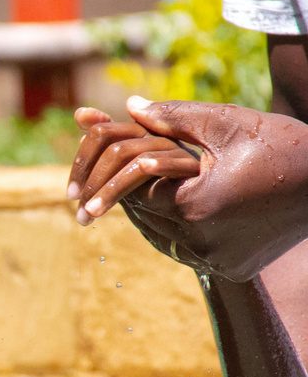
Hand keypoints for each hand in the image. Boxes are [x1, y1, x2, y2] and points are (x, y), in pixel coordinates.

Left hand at [70, 97, 307, 280]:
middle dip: (122, 195)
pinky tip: (163, 212)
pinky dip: (172, 231)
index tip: (97, 169)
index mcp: (195, 206)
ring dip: (144, 216)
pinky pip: (184, 250)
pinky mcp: (230, 269)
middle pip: (144, 216)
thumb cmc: (282, 146)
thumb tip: (130, 108)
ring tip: (121, 198)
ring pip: (160, 237)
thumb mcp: (227, 124)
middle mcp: (201, 242)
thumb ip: (173, 117)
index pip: (136, 190)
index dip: (117, 174)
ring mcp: (215, 260)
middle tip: (93, 189)